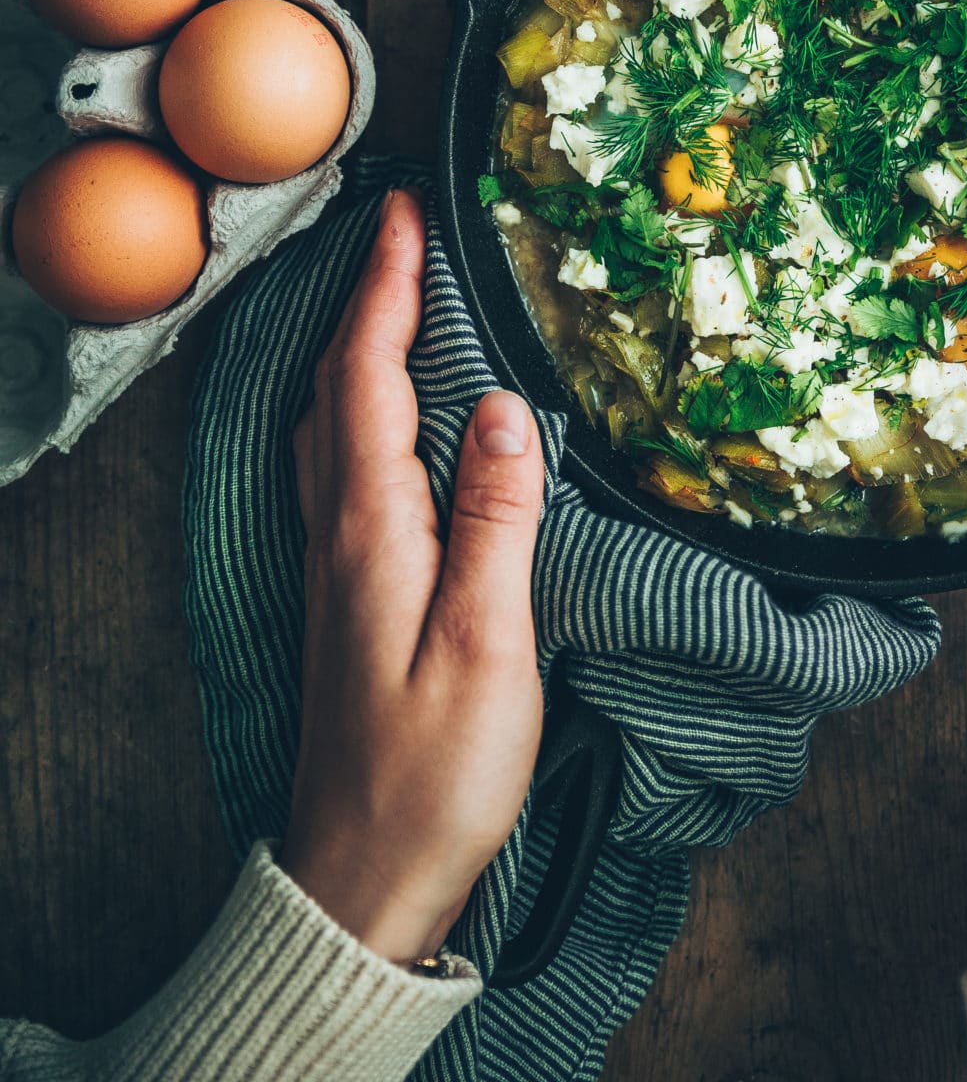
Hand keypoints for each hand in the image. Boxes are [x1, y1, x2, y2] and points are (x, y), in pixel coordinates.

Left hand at [280, 187, 544, 962]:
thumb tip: (512, 406)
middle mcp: (340, 530)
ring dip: (361, 345)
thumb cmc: (434, 772)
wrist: (364, 877)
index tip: (406, 212)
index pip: (368, 377)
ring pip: (332, 421)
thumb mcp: (487, 645)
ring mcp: (337, 562)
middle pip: (338, 384)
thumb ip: (498, 520)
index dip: (387, 289)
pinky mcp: (350, 591)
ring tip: (399, 295)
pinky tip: (390, 415)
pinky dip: (363, 403)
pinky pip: (343, 462)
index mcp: (373, 528)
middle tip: (404, 228)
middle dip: (370, 295)